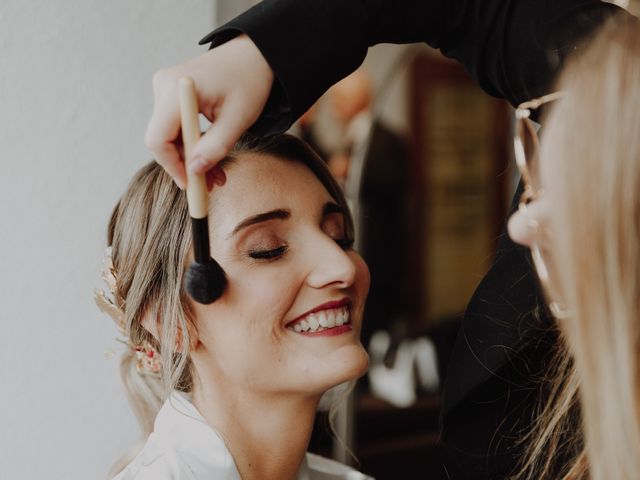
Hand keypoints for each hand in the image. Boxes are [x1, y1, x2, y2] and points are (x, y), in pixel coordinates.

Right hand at [145, 34, 273, 188]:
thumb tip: (194, 171)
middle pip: (162, 140)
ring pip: (169, 137)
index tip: (193, 184)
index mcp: (178, 90)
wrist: (253, 56)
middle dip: (185, 165)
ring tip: (217, 175)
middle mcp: (164, 86)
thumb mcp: (238, 119)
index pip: (158, 139)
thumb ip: (216, 146)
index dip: (173, 166)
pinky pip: (174, 128)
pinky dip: (191, 145)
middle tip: (210, 185)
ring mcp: (165, 89)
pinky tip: (210, 157)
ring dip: (191, 158)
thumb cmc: (250, 82)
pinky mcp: (171, 94)